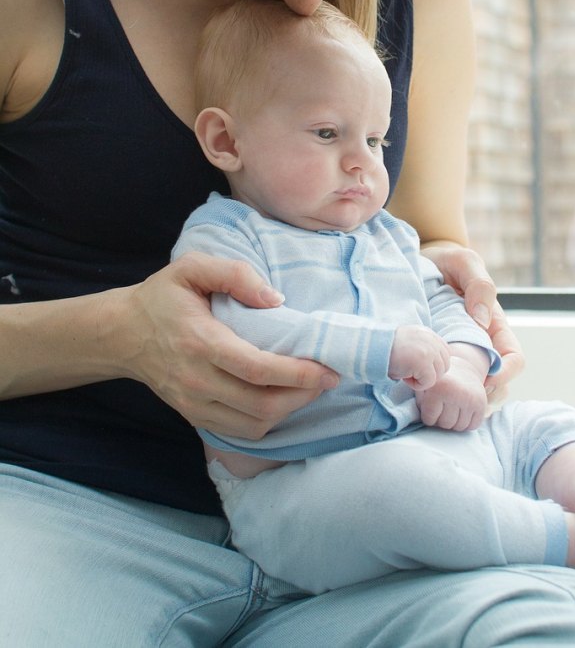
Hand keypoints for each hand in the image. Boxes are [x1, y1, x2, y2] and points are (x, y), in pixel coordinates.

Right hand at [121, 252, 337, 437]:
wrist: (122, 334)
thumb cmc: (162, 297)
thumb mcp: (192, 267)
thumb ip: (235, 274)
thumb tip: (275, 299)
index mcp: (200, 342)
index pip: (257, 370)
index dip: (297, 374)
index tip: (327, 369)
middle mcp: (197, 380)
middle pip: (262, 404)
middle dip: (303, 395)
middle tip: (327, 377)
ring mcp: (195, 404)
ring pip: (254, 424)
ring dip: (290, 410)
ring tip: (310, 388)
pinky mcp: (195, 416)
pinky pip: (240, 430)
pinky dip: (268, 420)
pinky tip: (282, 399)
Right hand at [388, 325, 449, 389]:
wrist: (371, 347)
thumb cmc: (387, 350)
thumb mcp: (410, 344)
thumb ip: (425, 349)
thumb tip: (437, 368)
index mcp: (428, 333)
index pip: (444, 355)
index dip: (431, 366)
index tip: (415, 366)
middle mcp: (431, 339)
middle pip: (444, 366)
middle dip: (428, 373)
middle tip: (409, 371)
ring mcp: (429, 350)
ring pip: (437, 375)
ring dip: (422, 379)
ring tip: (406, 372)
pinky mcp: (424, 361)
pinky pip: (429, 382)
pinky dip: (416, 385)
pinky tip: (404, 377)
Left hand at [415, 357, 487, 430]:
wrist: (462, 367)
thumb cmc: (438, 382)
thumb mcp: (424, 386)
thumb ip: (418, 401)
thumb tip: (408, 416)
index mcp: (439, 388)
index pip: (429, 420)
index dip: (428, 416)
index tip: (429, 406)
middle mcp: (456, 393)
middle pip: (445, 425)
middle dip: (440, 420)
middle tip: (441, 408)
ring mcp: (471, 398)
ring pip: (459, 427)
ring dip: (453, 422)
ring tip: (450, 409)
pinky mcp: (481, 403)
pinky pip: (472, 426)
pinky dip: (466, 422)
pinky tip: (462, 411)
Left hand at [422, 244, 524, 406]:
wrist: (419, 261)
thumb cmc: (446, 260)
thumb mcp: (464, 262)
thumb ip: (479, 285)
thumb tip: (483, 320)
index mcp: (494, 325)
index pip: (513, 358)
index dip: (505, 374)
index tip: (484, 382)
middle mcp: (481, 343)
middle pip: (496, 382)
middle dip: (481, 395)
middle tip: (455, 395)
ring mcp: (460, 352)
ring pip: (472, 387)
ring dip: (461, 396)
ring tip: (439, 395)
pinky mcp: (440, 357)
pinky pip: (448, 382)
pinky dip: (442, 390)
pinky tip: (424, 388)